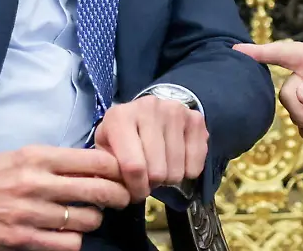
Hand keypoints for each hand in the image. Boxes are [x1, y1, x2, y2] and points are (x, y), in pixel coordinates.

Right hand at [0, 145, 130, 250]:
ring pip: (86, 219)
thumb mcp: (24, 156)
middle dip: (118, 195)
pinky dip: (74, 240)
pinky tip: (68, 234)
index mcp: (38, 156)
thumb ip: (60, 161)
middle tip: (122, 198)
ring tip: (88, 216)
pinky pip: (67, 244)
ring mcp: (28, 213)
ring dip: (94, 220)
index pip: (95, 160)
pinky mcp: (21, 239)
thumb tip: (101, 165)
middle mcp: (36, 183)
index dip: (118, 168)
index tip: (124, 174)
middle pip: (97, 190)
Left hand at [94, 94, 208, 202]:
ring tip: (161, 168)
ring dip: (169, 178)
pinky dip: (189, 170)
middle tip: (148, 178)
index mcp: (120, 117)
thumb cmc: (122, 135)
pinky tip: (178, 162)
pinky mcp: (195, 117)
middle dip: (152, 183)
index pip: (133, 167)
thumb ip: (108, 169)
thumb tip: (121, 192)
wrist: (145, 111)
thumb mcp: (105, 149)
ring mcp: (175, 111)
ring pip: (177, 169)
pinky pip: (197, 160)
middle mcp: (149, 108)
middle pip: (157, 170)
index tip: (135, 194)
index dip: (136, 188)